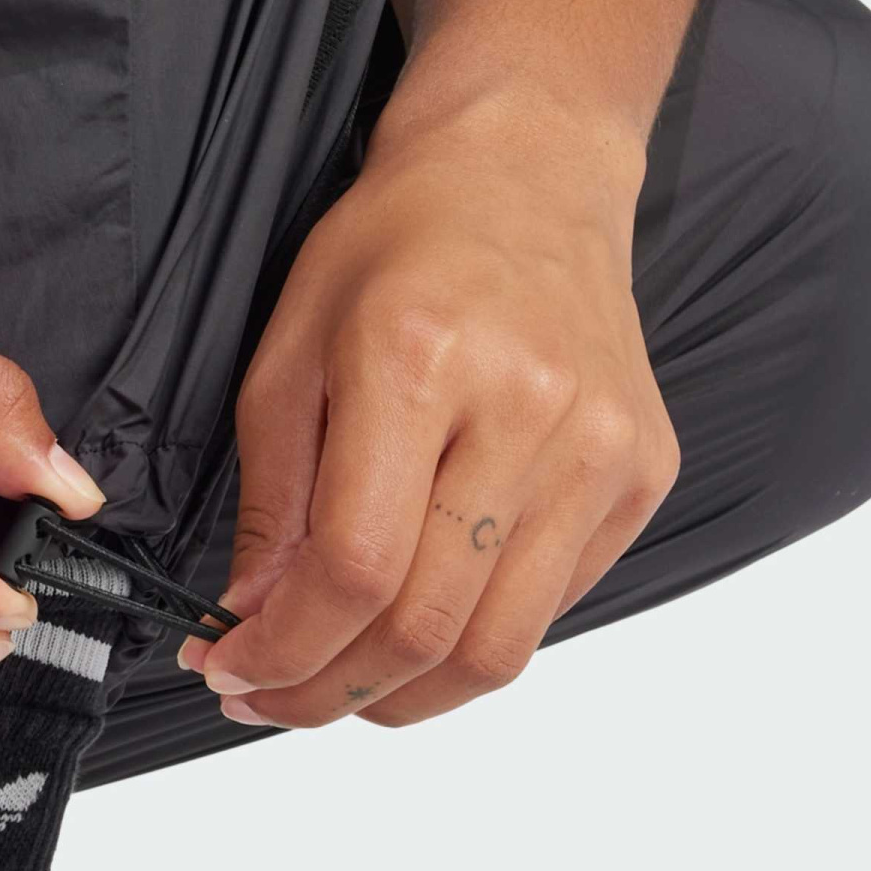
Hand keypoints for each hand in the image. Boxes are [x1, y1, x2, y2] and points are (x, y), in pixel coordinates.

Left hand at [181, 96, 676, 729]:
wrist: (529, 172)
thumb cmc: (397, 245)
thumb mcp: (289, 348)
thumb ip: (273, 496)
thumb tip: (253, 620)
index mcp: (421, 363)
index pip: (354, 569)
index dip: (284, 650)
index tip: (229, 671)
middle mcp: (528, 411)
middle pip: (427, 628)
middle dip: (328, 693)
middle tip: (269, 699)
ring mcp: (600, 450)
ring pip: (499, 649)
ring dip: (403, 696)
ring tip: (337, 686)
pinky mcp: (641, 476)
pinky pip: (550, 610)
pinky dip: (471, 644)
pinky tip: (415, 627)